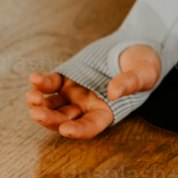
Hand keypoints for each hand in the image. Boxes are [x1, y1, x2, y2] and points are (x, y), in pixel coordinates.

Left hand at [26, 44, 160, 140]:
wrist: (134, 47)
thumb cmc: (144, 65)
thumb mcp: (144, 73)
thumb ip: (131, 82)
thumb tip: (114, 92)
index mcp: (107, 111)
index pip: (91, 126)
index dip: (78, 131)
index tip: (65, 130)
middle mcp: (87, 106)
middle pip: (65, 119)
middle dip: (50, 119)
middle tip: (37, 113)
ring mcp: (75, 93)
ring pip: (53, 105)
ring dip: (40, 104)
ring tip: (32, 96)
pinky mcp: (67, 78)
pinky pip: (51, 84)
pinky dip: (42, 83)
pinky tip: (34, 79)